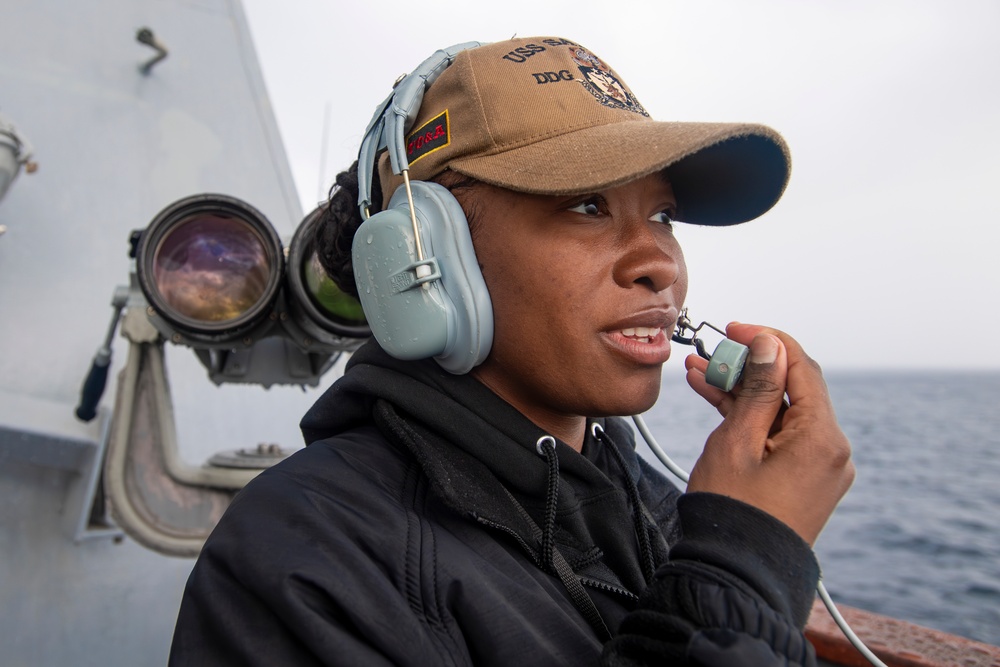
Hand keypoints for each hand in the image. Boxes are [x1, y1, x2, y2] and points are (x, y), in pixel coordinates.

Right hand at [684, 323, 854, 544]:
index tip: (734, 328)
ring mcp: (820, 466)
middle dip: (748, 366)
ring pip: (781, 411)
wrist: (736, 571)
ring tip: (700, 374)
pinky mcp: (804, 478)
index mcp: (823, 438)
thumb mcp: (738, 440)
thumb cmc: (733, 510)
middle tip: (710, 354)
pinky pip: (779, 434)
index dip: (767, 340)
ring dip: (744, 392)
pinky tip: (716, 401)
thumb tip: (769, 345)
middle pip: (791, 388)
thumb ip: (757, 388)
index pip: (801, 367)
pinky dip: (751, 418)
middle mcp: (831, 450)